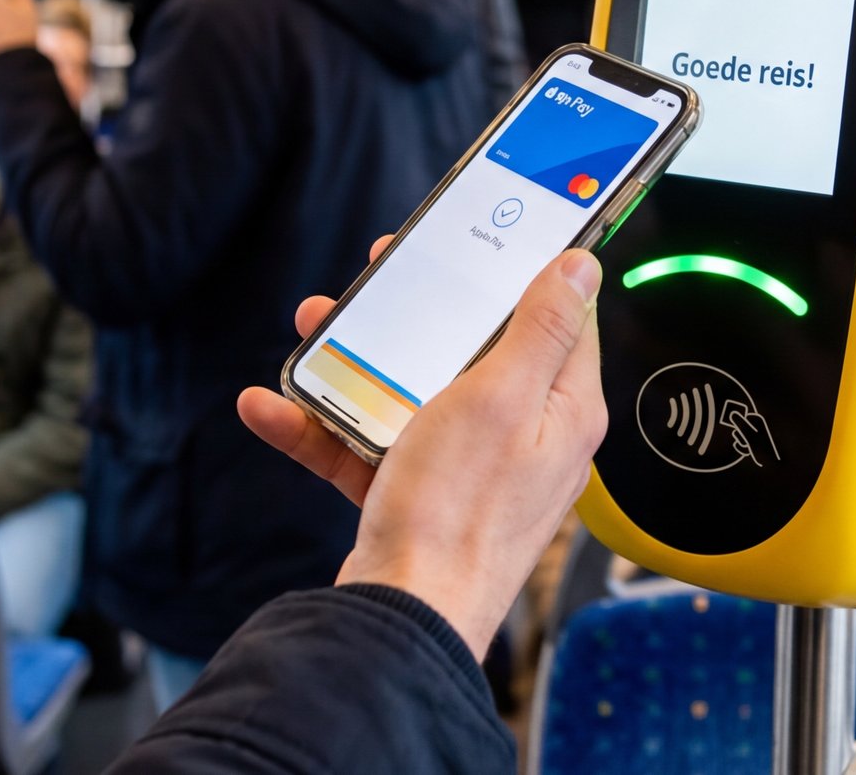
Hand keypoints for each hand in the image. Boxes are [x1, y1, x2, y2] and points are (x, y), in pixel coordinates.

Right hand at [238, 239, 606, 659]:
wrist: (403, 614)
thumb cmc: (458, 513)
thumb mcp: (502, 397)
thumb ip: (541, 328)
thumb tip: (581, 266)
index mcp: (561, 409)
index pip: (560, 321)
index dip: (523, 275)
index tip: (487, 241)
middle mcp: (524, 437)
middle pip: (476, 350)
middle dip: (422, 312)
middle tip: (383, 275)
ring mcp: (470, 468)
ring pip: (415, 392)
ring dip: (358, 361)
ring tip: (314, 328)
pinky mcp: (420, 497)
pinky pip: (372, 444)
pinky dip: (326, 424)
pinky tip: (273, 406)